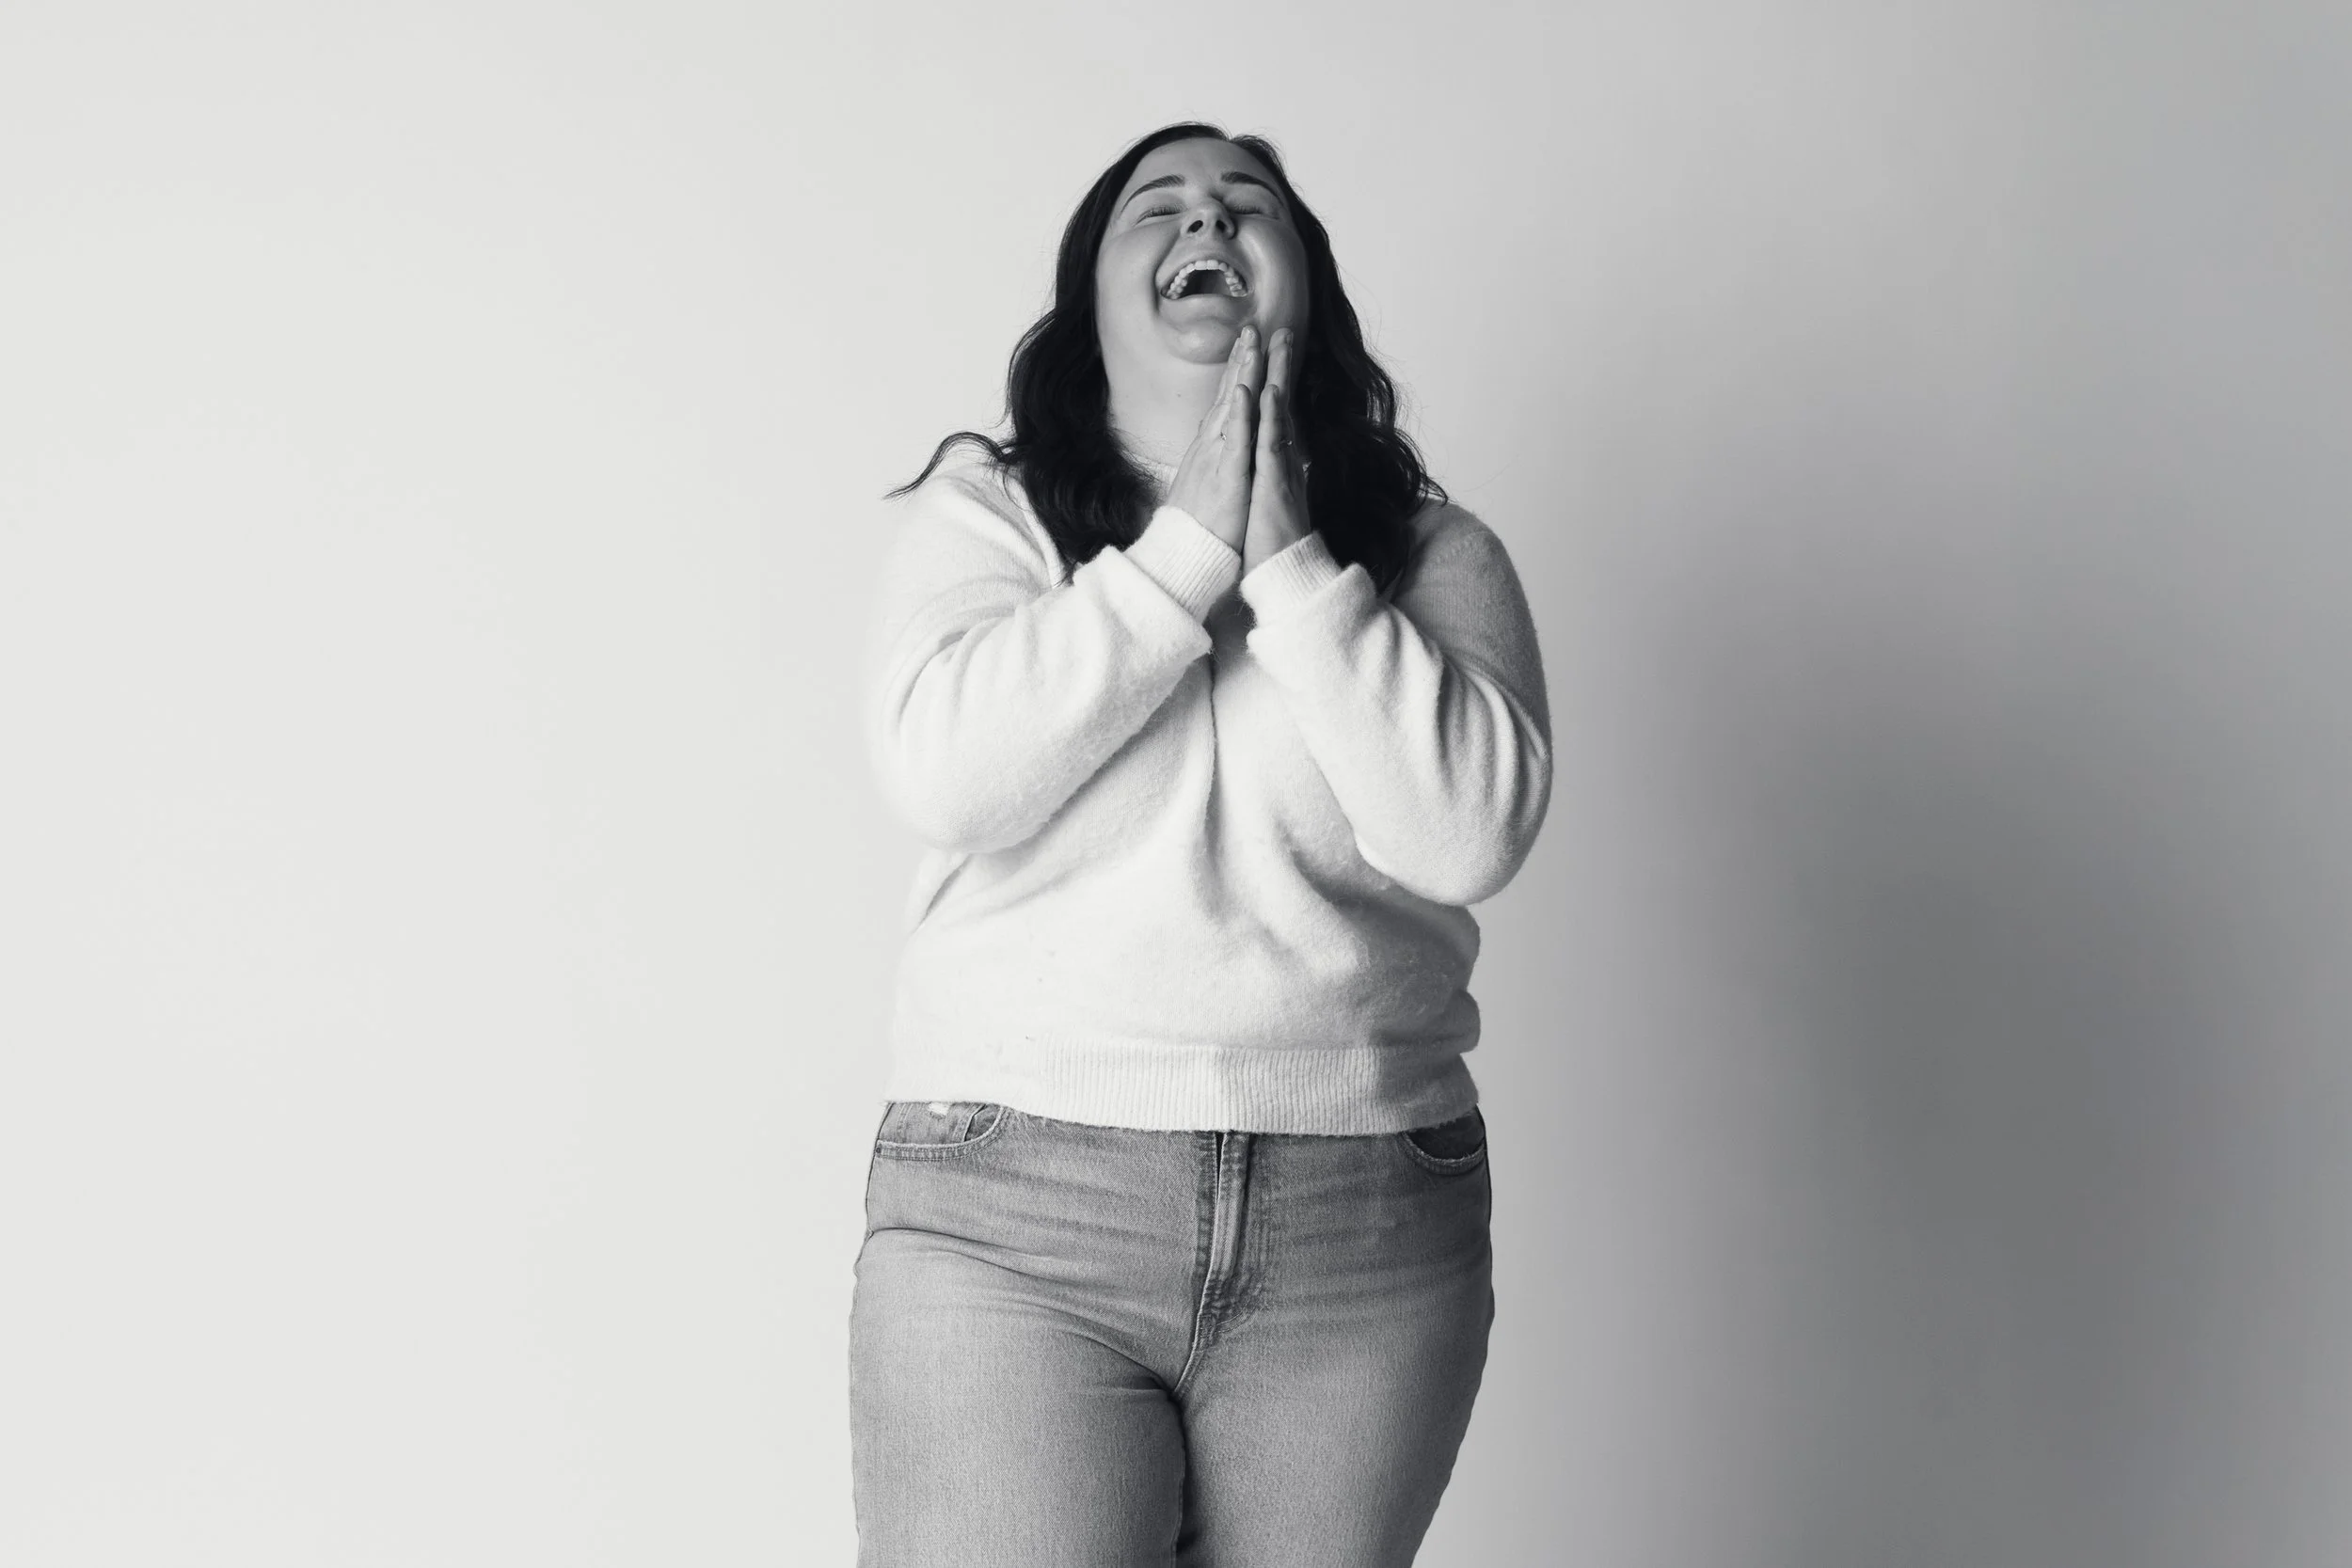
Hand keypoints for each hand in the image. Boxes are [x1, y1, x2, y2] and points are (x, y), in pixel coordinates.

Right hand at [1164, 324, 1264, 552]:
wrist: (1182, 562)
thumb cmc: (1197, 532)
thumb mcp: (1207, 490)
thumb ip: (1214, 467)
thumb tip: (1217, 455)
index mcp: (1210, 452)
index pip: (1226, 405)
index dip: (1237, 374)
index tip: (1247, 347)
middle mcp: (1210, 449)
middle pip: (1228, 396)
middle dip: (1241, 361)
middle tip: (1252, 328)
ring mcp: (1217, 461)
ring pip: (1233, 409)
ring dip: (1243, 375)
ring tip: (1252, 343)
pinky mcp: (1226, 479)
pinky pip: (1234, 442)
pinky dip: (1241, 415)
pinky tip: (1247, 391)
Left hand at [1242, 326, 1310, 576]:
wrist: (1280, 577)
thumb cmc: (1270, 543)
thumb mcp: (1269, 499)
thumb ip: (1276, 474)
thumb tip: (1280, 457)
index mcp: (1275, 462)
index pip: (1274, 413)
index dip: (1273, 380)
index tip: (1270, 350)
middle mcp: (1281, 461)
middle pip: (1280, 403)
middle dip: (1280, 365)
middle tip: (1282, 329)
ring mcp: (1279, 471)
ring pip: (1278, 415)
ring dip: (1277, 377)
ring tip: (1277, 342)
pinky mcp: (1272, 486)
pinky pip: (1269, 446)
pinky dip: (1266, 417)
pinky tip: (1264, 390)